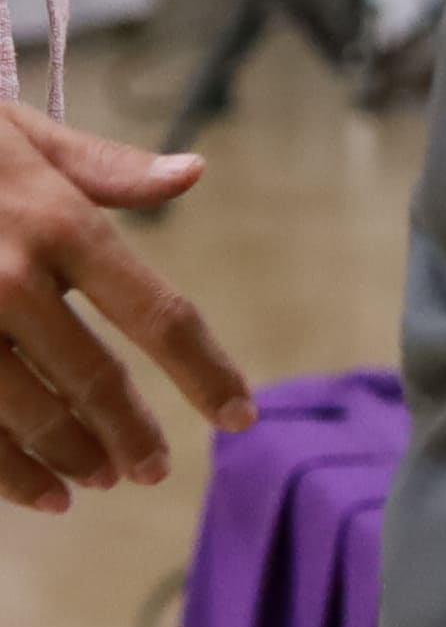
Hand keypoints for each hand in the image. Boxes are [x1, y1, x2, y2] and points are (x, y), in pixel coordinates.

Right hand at [0, 103, 250, 509]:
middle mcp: (13, 280)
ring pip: (26, 416)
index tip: (241, 416)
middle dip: (130, 433)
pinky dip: (4, 470)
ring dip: (67, 457)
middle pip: (94, 380)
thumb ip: (106, 169)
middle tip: (152, 470)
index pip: (160, 315)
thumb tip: (192, 173)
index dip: (207, 373)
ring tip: (92, 482)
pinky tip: (33, 491)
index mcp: (62, 225)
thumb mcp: (24, 136)